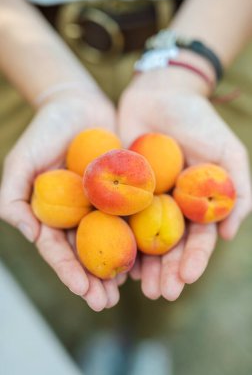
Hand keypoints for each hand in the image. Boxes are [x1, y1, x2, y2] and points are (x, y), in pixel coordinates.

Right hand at [0, 91, 123, 310]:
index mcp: (54, 214)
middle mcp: (79, 215)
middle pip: (87, 253)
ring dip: (119, 267)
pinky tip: (149, 257)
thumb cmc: (47, 130)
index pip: (58, 249)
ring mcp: (103, 206)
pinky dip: (140, 238)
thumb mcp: (23, 158)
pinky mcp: (125, 192)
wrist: (79, 105)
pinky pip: (133, 218)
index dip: (68, 271)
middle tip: (105, 303)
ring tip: (131, 290)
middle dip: (94, 280)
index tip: (83, 291)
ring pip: (112, 242)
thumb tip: (23, 229)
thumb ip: (14, 194)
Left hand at [118, 68, 251, 300]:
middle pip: (169, 246)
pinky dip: (118, 238)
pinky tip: (115, 258)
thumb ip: (237, 190)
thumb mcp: (227, 152)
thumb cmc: (198, 120)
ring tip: (138, 287)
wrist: (161, 93)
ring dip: (142, 265)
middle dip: (166, 271)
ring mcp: (144, 200)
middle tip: (159, 295)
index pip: (197, 238)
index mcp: (196, 203)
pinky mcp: (120, 189)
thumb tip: (230, 233)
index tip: (187, 278)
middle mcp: (171, 207)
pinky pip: (118, 218)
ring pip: (142, 238)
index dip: (194, 259)